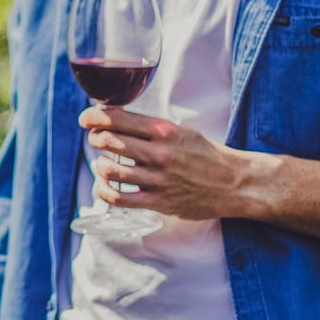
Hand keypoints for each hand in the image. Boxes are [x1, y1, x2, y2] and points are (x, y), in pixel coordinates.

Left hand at [81, 105, 319, 240]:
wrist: (234, 183)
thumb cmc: (204, 155)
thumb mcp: (180, 131)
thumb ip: (149, 126)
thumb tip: (114, 118)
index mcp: (165, 131)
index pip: (118, 118)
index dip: (93, 117)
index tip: (85, 119)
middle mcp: (160, 153)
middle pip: (110, 141)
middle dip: (96, 139)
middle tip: (96, 139)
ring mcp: (158, 179)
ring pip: (111, 170)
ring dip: (100, 165)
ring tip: (103, 163)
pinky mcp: (158, 202)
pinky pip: (120, 198)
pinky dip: (104, 191)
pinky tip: (104, 186)